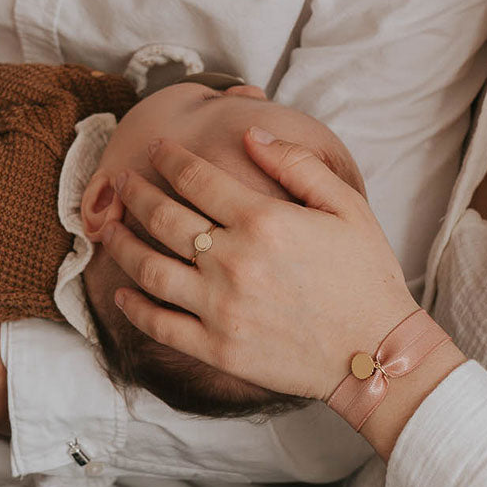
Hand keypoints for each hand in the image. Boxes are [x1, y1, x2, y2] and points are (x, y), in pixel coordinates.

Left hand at [100, 128, 420, 401]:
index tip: (156, 149)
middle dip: (136, 192)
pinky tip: (122, 293)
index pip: (196, 178)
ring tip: (111, 229)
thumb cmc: (365, 277)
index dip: (169, 158)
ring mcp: (220, 308)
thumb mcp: (346, 206)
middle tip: (124, 180)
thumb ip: (297, 163)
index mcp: (263, 221)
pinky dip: (133, 307)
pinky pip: (160, 325)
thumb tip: (251, 132)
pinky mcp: (217, 348)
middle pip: (162, 217)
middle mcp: (233, 262)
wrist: (375, 354)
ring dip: (122, 244)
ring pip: (149, 269)